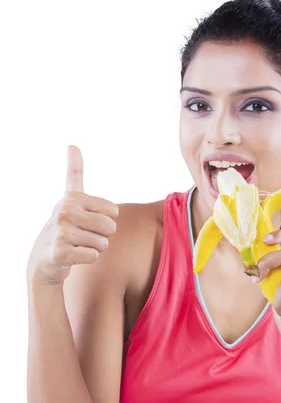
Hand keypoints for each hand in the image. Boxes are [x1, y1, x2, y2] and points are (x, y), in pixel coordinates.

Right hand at [27, 145, 119, 285]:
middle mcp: (65, 212)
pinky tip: (74, 256)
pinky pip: (93, 256)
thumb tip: (72, 144)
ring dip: (95, 248)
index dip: (106, 220)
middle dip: (102, 236)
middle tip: (85, 236)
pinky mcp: (60, 252)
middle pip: (110, 227)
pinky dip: (89, 258)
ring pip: (103, 243)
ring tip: (78, 245)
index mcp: (73, 198)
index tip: (88, 221)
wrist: (45, 258)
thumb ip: (74, 173)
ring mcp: (61, 232)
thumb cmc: (65, 226)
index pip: (113, 211)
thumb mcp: (69, 198)